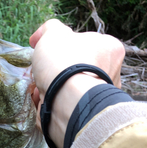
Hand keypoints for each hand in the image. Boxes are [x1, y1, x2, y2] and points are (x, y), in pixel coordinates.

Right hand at [29, 20, 124, 147]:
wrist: (67, 104)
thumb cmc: (64, 64)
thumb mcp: (54, 35)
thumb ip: (50, 30)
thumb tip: (42, 36)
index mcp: (109, 49)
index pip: (85, 44)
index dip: (62, 47)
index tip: (46, 53)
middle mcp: (109, 74)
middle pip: (76, 69)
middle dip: (54, 72)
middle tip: (39, 73)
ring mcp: (98, 98)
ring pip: (68, 90)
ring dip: (50, 89)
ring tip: (38, 90)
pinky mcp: (85, 117)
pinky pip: (64, 107)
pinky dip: (51, 105)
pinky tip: (42, 102)